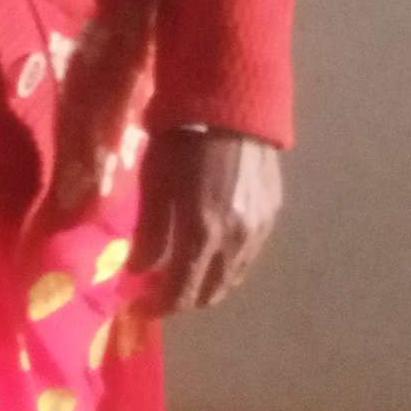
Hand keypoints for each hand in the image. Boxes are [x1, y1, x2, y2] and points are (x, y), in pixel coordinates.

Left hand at [129, 131, 282, 313]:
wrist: (232, 103)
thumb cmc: (182, 138)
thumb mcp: (155, 182)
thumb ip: (149, 233)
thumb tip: (138, 271)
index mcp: (202, 233)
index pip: (181, 293)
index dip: (158, 307)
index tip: (138, 308)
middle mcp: (235, 241)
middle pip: (210, 293)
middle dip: (182, 300)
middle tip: (158, 292)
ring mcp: (259, 230)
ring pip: (233, 278)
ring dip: (206, 285)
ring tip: (183, 275)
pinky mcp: (272, 215)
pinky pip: (248, 257)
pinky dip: (227, 266)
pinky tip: (211, 253)